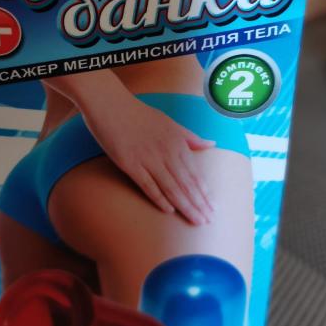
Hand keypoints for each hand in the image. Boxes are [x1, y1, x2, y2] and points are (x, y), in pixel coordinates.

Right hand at [82, 90, 215, 224]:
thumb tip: (212, 144)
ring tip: (195, 220)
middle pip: (186, 184)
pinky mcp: (130, 164)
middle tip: (208, 221)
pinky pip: (148, 185)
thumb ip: (190, 137)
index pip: (195, 173)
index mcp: (177, 143)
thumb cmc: (140, 114)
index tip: (213, 208)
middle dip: (199, 204)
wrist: (111, 105)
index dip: (205, 192)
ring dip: (185, 205)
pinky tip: (169, 210)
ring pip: (171, 187)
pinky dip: (159, 198)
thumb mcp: (170, 123)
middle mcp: (166, 152)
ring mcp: (148, 159)